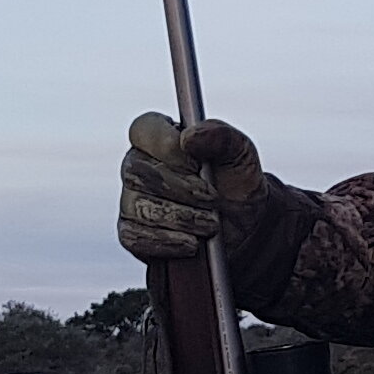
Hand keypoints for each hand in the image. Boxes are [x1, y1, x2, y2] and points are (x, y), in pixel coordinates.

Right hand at [118, 112, 266, 262]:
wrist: (243, 227)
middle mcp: (138, 165)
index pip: (143, 130)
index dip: (168, 147)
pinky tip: (191, 243)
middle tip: (213, 198)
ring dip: (181, 218)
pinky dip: (168, 241)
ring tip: (210, 224)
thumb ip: (221, 136)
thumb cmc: (235, 183)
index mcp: (159, 136)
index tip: (197, 163)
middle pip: (139, 172)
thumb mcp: (241, 154)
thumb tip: (190, 136)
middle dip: (182, 189)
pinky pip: (135, 237)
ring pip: (139, 207)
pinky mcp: (131, 232)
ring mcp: (130, 200)